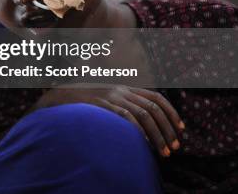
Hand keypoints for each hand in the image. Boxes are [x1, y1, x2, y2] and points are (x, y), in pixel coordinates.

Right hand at [35, 84, 184, 156]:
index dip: (172, 113)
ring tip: (163, 152)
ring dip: (157, 135)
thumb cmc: (85, 103)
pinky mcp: (103, 105)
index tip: (181, 129)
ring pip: (144, 115)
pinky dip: (138, 131)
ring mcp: (112, 96)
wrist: (60, 96)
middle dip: (168, 129)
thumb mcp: (107, 98)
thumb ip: (122, 104)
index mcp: (125, 88)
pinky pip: (126, 118)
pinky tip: (143, 144)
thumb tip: (142, 123)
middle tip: (174, 147)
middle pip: (153, 109)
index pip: (156, 98)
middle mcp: (121, 90)